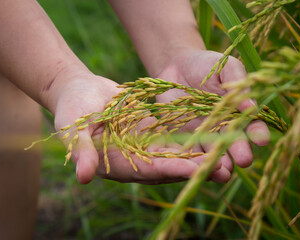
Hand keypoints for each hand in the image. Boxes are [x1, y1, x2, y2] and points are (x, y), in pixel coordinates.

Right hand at [49, 69, 218, 183]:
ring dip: (200, 157)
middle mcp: (135, 162)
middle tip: (222, 168)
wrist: (80, 90)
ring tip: (227, 156)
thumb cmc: (72, 107)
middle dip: (195, 168)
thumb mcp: (74, 127)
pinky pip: (175, 139)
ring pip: (177, 156)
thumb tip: (83, 177)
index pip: (148, 171)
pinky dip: (193, 140)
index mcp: (116, 164)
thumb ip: (81, 150)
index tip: (195, 170)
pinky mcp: (152, 135)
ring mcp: (145, 149)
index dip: (171, 170)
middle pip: (169, 168)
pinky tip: (214, 137)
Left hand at [156, 50, 270, 182]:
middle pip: (234, 143)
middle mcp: (225, 127)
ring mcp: (205, 135)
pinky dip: (192, 160)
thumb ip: (238, 84)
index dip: (257, 132)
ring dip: (218, 162)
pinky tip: (195, 167)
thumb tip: (252, 105)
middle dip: (239, 151)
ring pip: (213, 152)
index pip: (252, 124)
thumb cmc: (206, 64)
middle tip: (244, 161)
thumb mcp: (225, 67)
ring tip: (222, 171)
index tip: (262, 140)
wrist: (176, 66)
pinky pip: (189, 151)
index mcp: (239, 111)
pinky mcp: (185, 138)